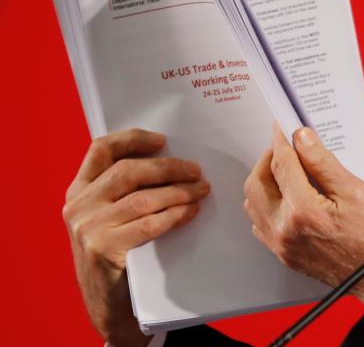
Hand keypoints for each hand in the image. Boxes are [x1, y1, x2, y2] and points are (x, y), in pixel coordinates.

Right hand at [63, 129, 210, 346]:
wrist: (108, 307)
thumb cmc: (118, 255)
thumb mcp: (109, 218)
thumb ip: (124, 191)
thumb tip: (171, 161)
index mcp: (78, 191)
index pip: (101, 149)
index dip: (133, 139)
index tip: (163, 140)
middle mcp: (78, 206)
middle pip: (128, 171)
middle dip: (168, 167)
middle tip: (196, 171)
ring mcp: (88, 228)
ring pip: (143, 197)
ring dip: (179, 191)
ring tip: (201, 190)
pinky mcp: (104, 249)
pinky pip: (149, 223)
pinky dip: (175, 213)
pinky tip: (191, 211)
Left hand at [244, 124, 363, 320]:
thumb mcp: (353, 191)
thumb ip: (322, 162)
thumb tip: (303, 138)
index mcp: (303, 210)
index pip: (282, 163)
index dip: (282, 139)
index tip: (283, 126)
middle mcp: (285, 229)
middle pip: (257, 182)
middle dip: (268, 158)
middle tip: (285, 147)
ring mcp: (281, 245)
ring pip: (253, 204)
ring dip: (264, 182)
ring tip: (286, 170)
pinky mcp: (284, 255)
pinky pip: (261, 224)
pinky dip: (266, 204)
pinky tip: (286, 197)